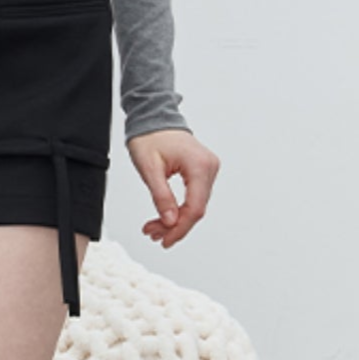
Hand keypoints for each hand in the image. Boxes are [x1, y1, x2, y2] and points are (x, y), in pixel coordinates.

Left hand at [127, 128, 219, 249]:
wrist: (153, 119)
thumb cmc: (150, 137)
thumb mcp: (149, 169)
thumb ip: (161, 197)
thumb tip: (170, 221)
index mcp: (199, 165)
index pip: (194, 207)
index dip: (180, 228)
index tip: (165, 240)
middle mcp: (209, 167)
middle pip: (196, 209)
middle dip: (175, 226)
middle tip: (153, 234)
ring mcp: (208, 169)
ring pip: (195, 206)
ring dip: (176, 220)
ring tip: (155, 228)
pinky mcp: (203, 172)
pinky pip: (194, 197)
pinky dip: (180, 209)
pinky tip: (166, 218)